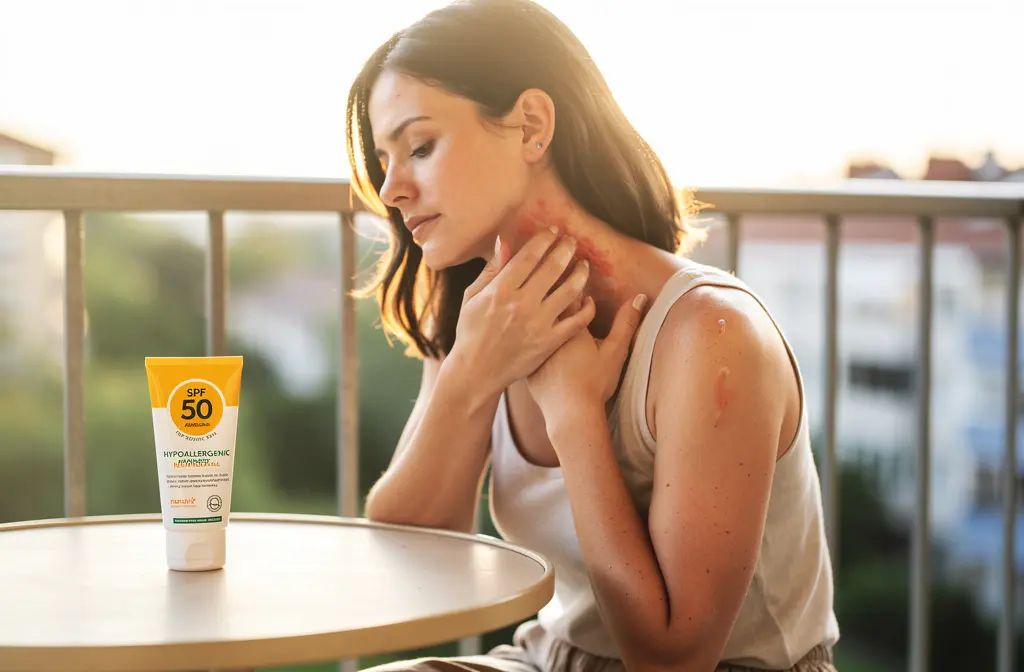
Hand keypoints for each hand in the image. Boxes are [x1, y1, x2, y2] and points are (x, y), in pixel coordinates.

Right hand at [449, 228, 593, 396]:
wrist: (475, 372)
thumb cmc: (471, 332)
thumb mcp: (472, 297)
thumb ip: (491, 270)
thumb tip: (504, 241)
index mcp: (500, 291)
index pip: (528, 256)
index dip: (544, 240)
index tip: (553, 231)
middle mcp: (521, 305)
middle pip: (552, 268)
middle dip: (566, 250)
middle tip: (573, 241)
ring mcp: (537, 324)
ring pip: (569, 291)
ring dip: (580, 274)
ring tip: (584, 265)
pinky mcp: (549, 343)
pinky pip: (577, 321)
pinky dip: (586, 307)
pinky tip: (587, 298)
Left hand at [525, 293, 646, 432]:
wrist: (570, 414)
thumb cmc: (595, 383)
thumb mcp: (615, 351)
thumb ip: (626, 322)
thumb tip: (639, 297)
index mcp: (569, 325)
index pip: (569, 294)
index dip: (574, 287)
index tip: (578, 284)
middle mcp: (547, 333)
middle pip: (547, 305)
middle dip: (554, 297)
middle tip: (560, 292)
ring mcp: (534, 349)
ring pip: (533, 325)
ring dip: (539, 318)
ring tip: (543, 314)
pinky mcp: (526, 365)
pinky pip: (523, 348)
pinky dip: (526, 342)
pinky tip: (526, 342)